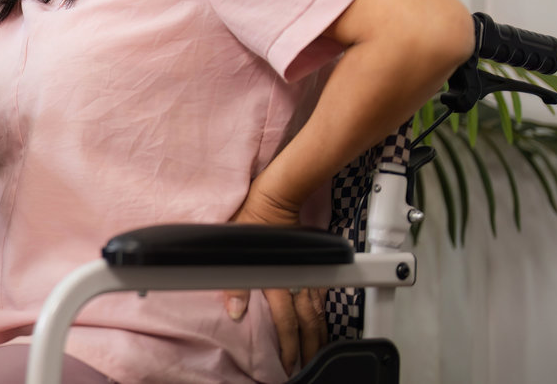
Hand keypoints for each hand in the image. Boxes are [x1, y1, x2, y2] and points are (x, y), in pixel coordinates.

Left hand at [223, 188, 325, 375]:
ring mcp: (308, 272)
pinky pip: (320, 296)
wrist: (277, 194)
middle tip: (304, 364)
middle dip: (306, 346)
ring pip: (317, 312)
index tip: (285, 362)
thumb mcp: (234, 246)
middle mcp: (297, 277)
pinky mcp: (313, 264)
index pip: (285, 321)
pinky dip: (322, 314)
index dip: (286, 344)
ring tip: (315, 351)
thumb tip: (235, 310)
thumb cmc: (253, 214)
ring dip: (317, 333)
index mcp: (278, 276)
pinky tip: (320, 323)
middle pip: (306, 322)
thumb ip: (236, 281)